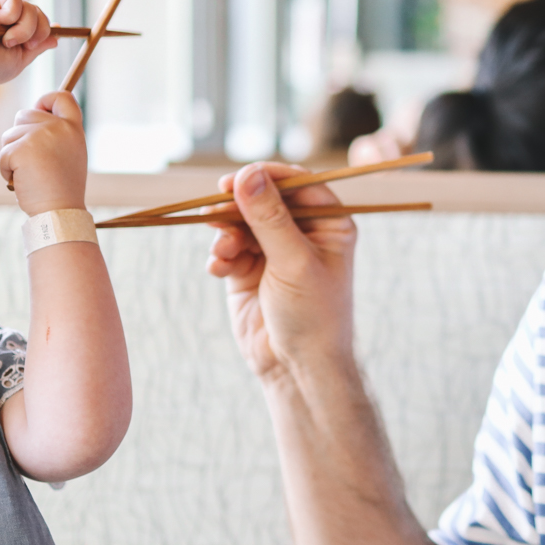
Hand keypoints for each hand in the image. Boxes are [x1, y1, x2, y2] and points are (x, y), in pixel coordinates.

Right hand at [0, 0, 57, 86]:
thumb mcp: (19, 59)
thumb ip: (37, 46)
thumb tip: (56, 37)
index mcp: (11, 30)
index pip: (37, 22)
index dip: (46, 27)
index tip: (54, 36)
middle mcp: (4, 16)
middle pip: (38, 13)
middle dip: (39, 32)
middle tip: (26, 46)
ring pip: (30, 8)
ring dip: (25, 28)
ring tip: (7, 41)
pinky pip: (14, 0)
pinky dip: (10, 15)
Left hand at [0, 92, 87, 214]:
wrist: (59, 213)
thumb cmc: (62, 189)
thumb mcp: (69, 155)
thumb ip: (56, 135)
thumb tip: (29, 118)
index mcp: (73, 129)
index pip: (62, 97)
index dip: (46, 100)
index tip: (39, 112)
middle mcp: (59, 128)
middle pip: (24, 114)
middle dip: (19, 136)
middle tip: (31, 161)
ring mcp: (40, 136)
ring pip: (9, 135)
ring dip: (12, 156)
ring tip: (29, 175)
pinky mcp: (22, 150)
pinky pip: (2, 154)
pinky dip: (6, 170)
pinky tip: (21, 182)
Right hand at [205, 162, 357, 381]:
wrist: (297, 368)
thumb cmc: (313, 316)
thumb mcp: (294, 262)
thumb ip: (270, 218)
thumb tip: (247, 175)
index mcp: (329, 224)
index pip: (299, 184)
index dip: (269, 176)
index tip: (240, 177)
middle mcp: (301, 233)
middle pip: (264, 199)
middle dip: (239, 204)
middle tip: (215, 206)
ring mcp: (272, 251)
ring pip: (241, 222)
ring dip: (226, 232)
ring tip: (222, 250)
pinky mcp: (247, 270)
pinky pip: (227, 248)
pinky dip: (220, 254)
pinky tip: (218, 268)